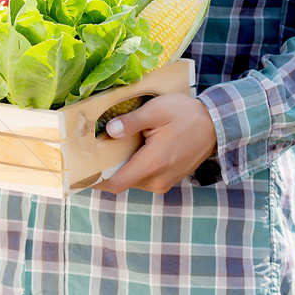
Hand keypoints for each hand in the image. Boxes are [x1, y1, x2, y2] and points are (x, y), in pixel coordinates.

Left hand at [92, 93, 217, 194]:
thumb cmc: (186, 114)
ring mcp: (164, 182)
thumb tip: (110, 130)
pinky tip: (126, 151)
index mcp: (153, 164)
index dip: (93, 181)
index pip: (114, 183)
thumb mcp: (157, 110)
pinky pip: (142, 178)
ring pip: (130, 180)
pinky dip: (130, 168)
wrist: (217, 125)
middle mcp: (157, 179)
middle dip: (102, 170)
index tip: (77, 173)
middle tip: (86, 153)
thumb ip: (132, 121)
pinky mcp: (167, 179)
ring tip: (104, 149)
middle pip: (119, 182)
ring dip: (117, 168)